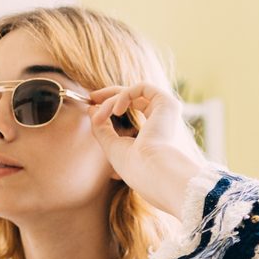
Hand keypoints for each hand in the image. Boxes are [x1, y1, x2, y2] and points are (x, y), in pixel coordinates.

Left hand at [88, 82, 212, 216]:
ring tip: (100, 116)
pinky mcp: (167, 103)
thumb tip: (91, 109)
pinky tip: (116, 110)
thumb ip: (101, 127)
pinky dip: (124, 95)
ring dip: (112, 101)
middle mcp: (163, 118)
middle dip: (110, 95)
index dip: (112, 103)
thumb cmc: (134, 166)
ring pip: (134, 92)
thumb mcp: (111, 145)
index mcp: (154, 130)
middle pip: (134, 96)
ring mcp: (166, 110)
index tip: (93, 105)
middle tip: (92, 97)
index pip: (134, 106)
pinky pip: (141, 87)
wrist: (151, 171)